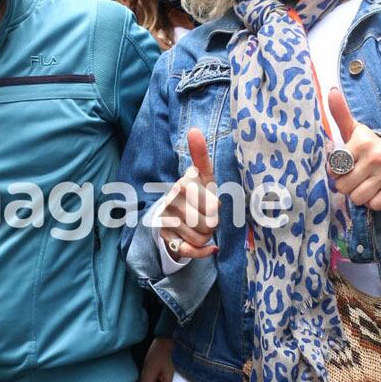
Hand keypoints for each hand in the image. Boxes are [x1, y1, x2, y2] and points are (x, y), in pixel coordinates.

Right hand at [155, 128, 218, 260]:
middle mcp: (172, 201)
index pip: (212, 206)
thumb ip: (200, 154)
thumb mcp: (202, 176)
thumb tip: (194, 130)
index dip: (214, 208)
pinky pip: (191, 250)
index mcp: (183, 184)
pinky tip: (210, 248)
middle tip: (205, 217)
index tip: (208, 202)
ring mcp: (167, 220)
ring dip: (206, 236)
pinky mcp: (166, 238)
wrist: (172, 218)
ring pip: (202, 237)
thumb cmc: (195, 194)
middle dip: (213, 224)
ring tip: (199, 226)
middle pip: (209, 222)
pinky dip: (202, 252)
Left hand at [327, 90, 380, 210]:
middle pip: (343, 187)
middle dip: (346, 184)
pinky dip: (373, 201)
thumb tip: (331, 91)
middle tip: (356, 174)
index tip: (345, 164)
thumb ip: (341, 114)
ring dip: (359, 194)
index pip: (334, 169)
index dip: (336, 171)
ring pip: (358, 198)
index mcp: (363, 142)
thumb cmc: (369, 145)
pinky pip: (374, 205)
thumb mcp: (354, 130)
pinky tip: (377, 189)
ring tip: (366, 181)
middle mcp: (377, 156)